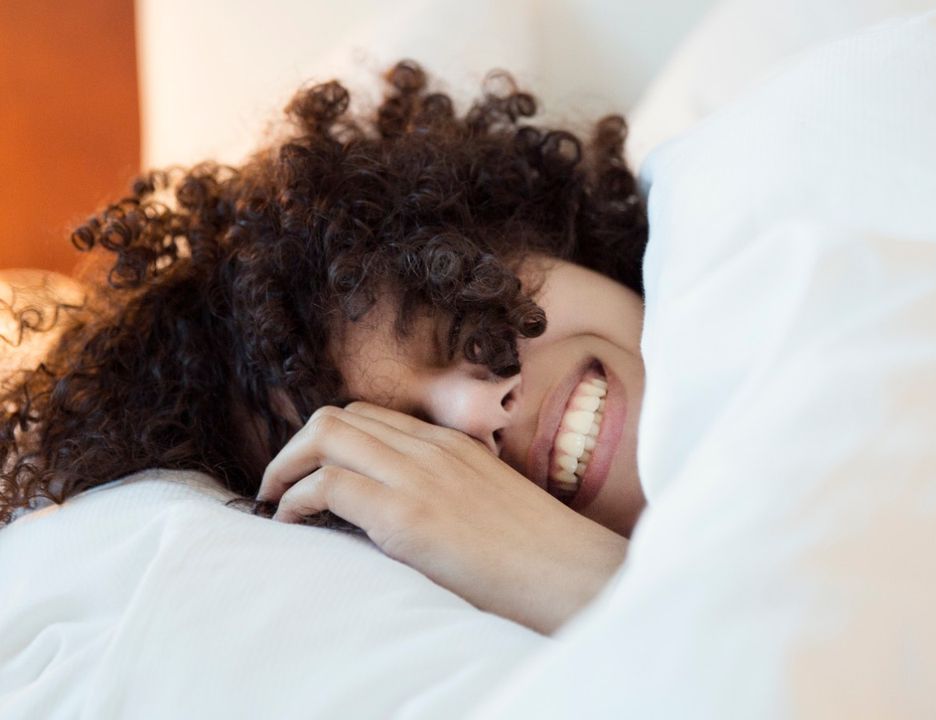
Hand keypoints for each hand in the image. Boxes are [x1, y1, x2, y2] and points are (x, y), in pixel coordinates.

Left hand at [256, 401, 628, 634]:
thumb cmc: (538, 556)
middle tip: (279, 485)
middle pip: (339, 415)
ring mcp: (420, 475)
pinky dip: (296, 499)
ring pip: (325, 434)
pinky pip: (328, 484)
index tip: (310, 473)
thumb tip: (405, 514)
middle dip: (295, 447)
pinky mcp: (407, 514)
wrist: (571, 575)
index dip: (329, 441)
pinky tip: (295, 523)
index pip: (371, 417)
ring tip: (275, 502)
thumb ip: (449, 492)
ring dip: (286, 467)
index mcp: (453, 445)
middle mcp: (433, 448)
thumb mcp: (491, 503)